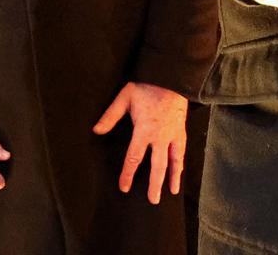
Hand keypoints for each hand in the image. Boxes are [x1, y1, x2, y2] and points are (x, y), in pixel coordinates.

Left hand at [92, 82, 189, 203]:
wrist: (170, 77)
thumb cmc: (146, 87)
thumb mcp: (124, 98)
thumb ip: (110, 116)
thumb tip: (96, 130)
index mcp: (144, 130)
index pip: (134, 158)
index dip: (128, 174)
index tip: (124, 187)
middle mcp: (160, 137)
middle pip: (158, 166)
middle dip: (154, 184)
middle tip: (152, 200)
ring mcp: (172, 134)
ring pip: (173, 161)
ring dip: (172, 178)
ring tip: (172, 192)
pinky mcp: (181, 130)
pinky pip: (181, 151)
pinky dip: (181, 163)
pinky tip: (180, 172)